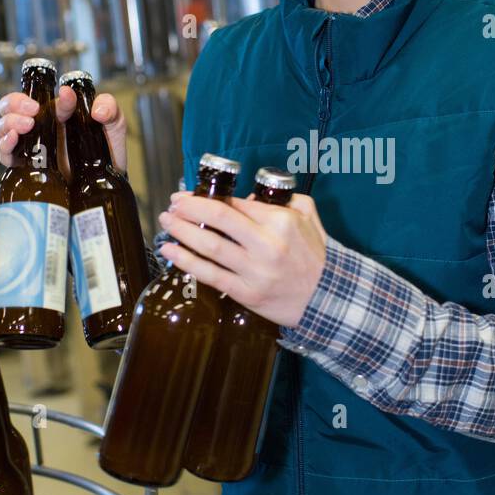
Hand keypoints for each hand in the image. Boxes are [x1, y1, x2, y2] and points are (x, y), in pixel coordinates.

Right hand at [0, 85, 127, 182]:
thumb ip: (111, 108)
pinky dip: (4, 145)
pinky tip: (14, 140)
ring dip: (9, 123)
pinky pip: (5, 155)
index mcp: (54, 112)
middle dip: (14, 105)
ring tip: (27, 126)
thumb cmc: (108, 150)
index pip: (33, 96)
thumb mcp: (115, 123)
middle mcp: (38, 127)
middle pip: (8, 108)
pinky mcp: (28, 167)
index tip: (53, 100)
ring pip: (3, 128)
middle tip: (33, 112)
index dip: (35, 94)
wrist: (107, 181)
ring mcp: (31, 147)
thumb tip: (97, 110)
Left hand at [157, 190, 326, 327]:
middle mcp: (266, 245)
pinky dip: (187, 261)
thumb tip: (249, 199)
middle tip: (173, 204)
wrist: (327, 298)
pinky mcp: (247, 293)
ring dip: (183, 232)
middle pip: (219, 219)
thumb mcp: (308, 218)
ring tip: (167, 222)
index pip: (237, 204)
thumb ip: (284, 200)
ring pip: (210, 246)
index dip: (207, 197)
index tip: (188, 196)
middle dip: (189, 208)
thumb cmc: (315, 256)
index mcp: (281, 222)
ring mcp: (255, 271)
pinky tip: (171, 251)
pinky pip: (211, 275)